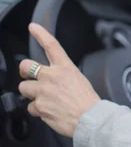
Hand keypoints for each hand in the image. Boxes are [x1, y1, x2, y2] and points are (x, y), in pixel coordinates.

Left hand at [18, 23, 100, 137]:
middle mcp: (51, 76)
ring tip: (44, 100)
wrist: (90, 119)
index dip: (40, 34)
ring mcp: (43, 91)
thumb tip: (52, 78)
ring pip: (24, 88)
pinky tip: (48, 111)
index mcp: (65, 68)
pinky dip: (37, 110)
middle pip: (26, 66)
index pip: (51, 45)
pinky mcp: (38, 106)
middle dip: (25, 71)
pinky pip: (30, 107)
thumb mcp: (79, 80)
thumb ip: (62, 76)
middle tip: (29, 77)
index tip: (33, 27)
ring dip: (31, 94)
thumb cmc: (88, 101)